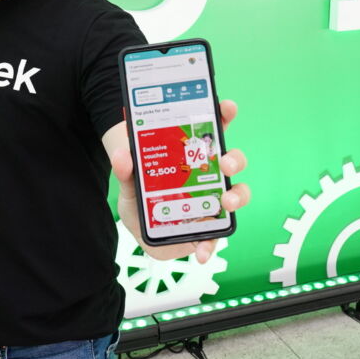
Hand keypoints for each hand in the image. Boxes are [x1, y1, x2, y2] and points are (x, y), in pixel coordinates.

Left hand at [111, 99, 249, 262]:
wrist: (139, 231)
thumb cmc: (141, 198)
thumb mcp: (129, 183)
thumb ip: (125, 170)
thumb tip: (122, 156)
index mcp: (192, 156)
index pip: (212, 130)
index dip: (223, 115)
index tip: (227, 107)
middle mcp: (208, 176)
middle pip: (231, 160)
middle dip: (234, 158)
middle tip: (224, 163)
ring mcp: (213, 201)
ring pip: (237, 193)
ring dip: (237, 196)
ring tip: (226, 202)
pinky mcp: (209, 228)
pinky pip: (217, 236)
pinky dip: (211, 245)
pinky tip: (201, 252)